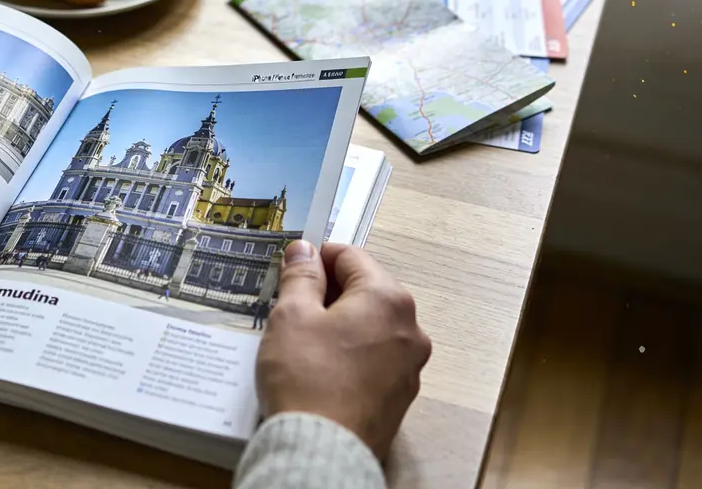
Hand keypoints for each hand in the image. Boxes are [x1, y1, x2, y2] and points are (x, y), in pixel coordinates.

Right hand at [255, 240, 430, 460]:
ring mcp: (409, 365)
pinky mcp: (399, 395)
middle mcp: (409, 328)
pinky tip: (319, 368)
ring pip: (370, 326)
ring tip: (302, 340)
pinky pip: (373, 359)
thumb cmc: (307, 380)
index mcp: (387, 299)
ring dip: (339, 324)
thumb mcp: (291, 315)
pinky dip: (349, 354)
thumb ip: (301, 276)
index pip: (350, 257)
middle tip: (291, 306)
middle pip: (365, 291)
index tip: (293, 268)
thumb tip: (304, 252)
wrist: (321, 450)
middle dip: (329, 293)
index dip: (317, 258)